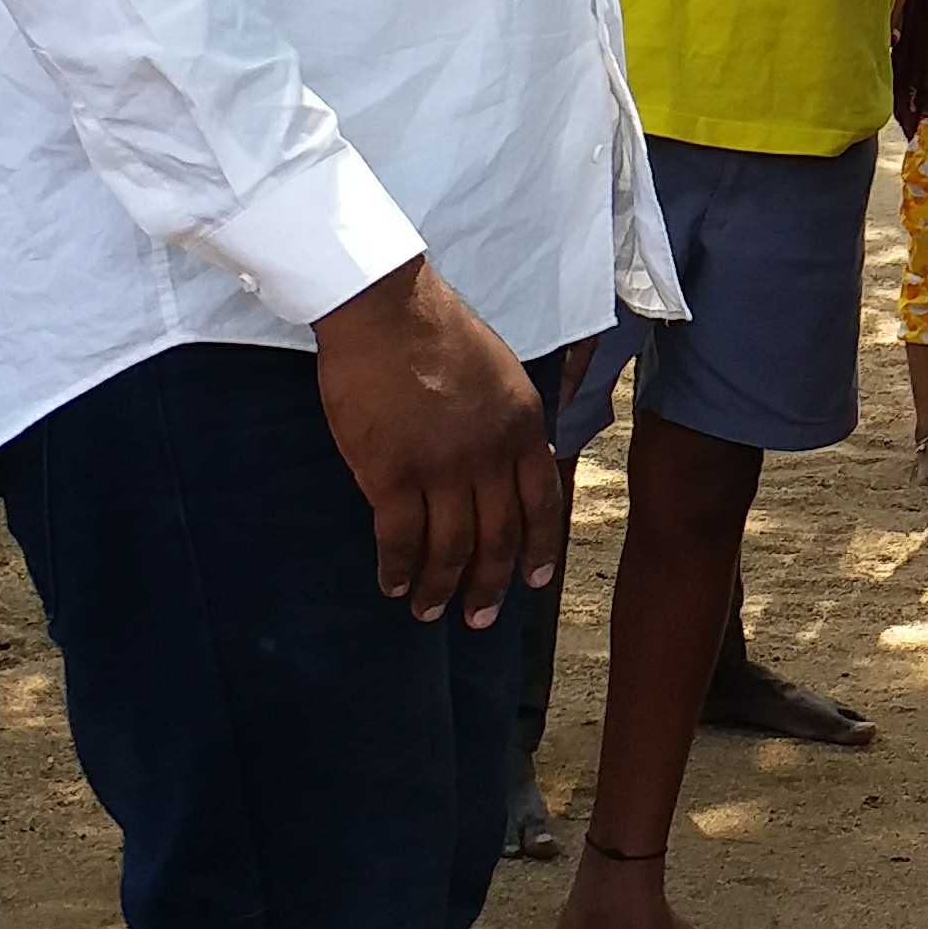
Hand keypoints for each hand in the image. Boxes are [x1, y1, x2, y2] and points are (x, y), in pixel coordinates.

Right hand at [311, 259, 564, 625]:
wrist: (385, 310)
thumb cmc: (437, 334)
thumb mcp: (500, 373)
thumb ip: (511, 422)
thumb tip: (524, 458)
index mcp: (520, 427)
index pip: (542, 503)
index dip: (539, 549)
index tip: (534, 582)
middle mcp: (489, 454)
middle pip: (498, 537)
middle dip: (490, 585)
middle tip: (480, 618)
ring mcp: (440, 468)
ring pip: (449, 548)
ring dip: (441, 588)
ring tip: (429, 611)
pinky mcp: (390, 474)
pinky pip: (399, 538)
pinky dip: (398, 569)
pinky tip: (393, 583)